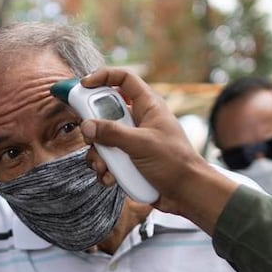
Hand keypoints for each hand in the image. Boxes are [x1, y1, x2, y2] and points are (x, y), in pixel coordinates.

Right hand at [79, 68, 237, 230]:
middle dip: (94, 127)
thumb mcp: (141, 144)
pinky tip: (110, 178)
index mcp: (148, 106)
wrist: (187, 194)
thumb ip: (112, 133)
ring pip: (103, 139)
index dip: (104, 77)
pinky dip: (105, 169)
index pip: (124, 80)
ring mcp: (132, 141)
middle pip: (105, 112)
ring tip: (104, 166)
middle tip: (89, 136)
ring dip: (98, 154)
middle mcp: (138, 121)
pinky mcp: (129, 160)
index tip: (84, 84)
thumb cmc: (175, 163)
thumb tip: (87, 126)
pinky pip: (108, 160)